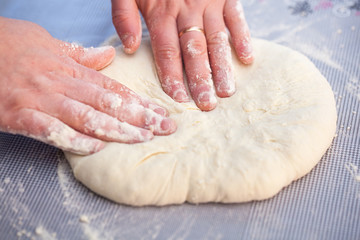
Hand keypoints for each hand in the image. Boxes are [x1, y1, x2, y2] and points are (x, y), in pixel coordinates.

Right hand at [0, 17, 175, 154]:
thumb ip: (78, 53)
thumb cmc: (7, 44)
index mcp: (68, 69)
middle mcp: (60, 84)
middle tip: (166, 128)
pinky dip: (73, 140)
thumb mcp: (46, 42)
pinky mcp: (19, 116)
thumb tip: (107, 55)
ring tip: (143, 139)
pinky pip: (50, 131)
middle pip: (108, 104)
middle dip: (140, 117)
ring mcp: (40, 101)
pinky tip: (96, 149)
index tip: (161, 113)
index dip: (139, 102)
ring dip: (117, 130)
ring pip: (86, 117)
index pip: (113, 89)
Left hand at [112, 0, 253, 110]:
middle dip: (200, 79)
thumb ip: (123, 15)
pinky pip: (236, 17)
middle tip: (207, 105)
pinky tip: (247, 58)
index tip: (178, 99)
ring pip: (216, 39)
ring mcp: (208, 2)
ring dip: (222, 66)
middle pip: (194, 51)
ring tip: (227, 91)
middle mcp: (186, 10)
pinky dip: (242, 36)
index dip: (172, 77)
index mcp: (160, 11)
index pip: (166, 52)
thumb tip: (131, 48)